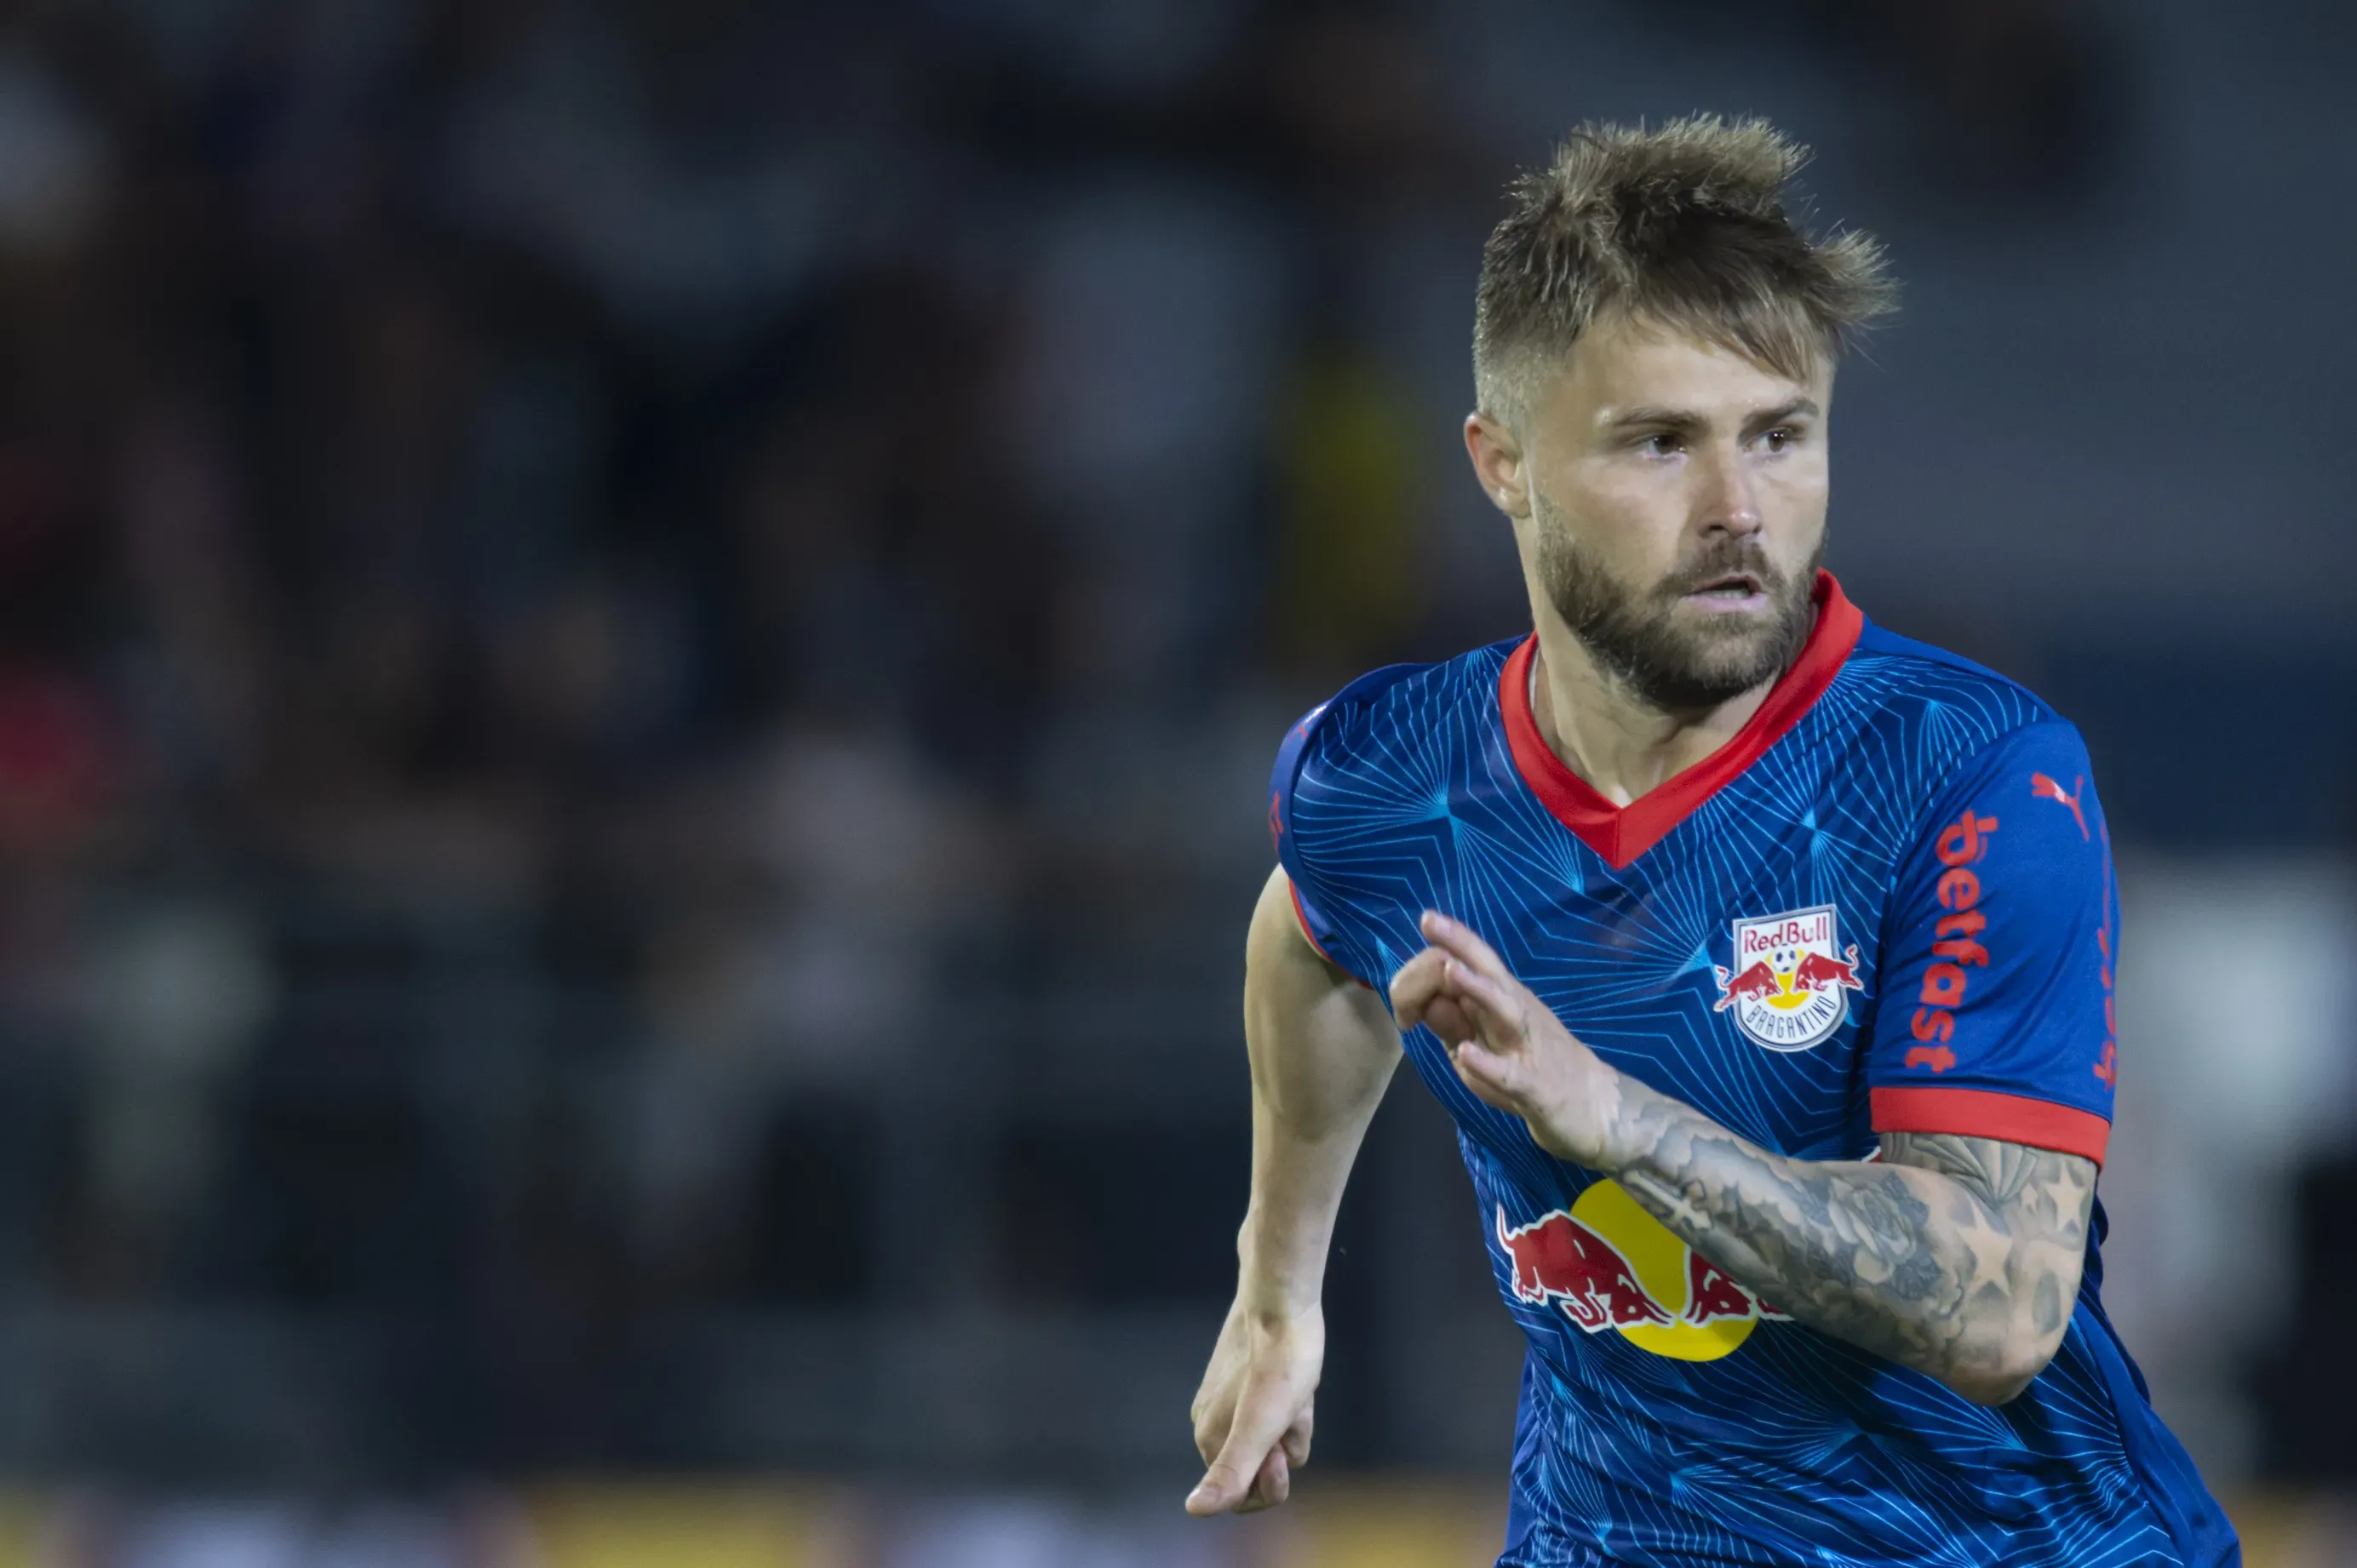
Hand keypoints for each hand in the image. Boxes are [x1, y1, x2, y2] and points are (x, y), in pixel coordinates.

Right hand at [1185, 1296, 1320, 1515]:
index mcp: (1210, 1441)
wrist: (1281, 1300)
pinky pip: (1274, 1410)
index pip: (1244, 1498)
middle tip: (1291, 1411)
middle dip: (1285, 1447)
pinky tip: (1298, 1381)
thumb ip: (1231, 1472)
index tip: (1282, 1449)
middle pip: (1262, 1467)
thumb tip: (1193, 1510)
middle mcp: (1211, 1423)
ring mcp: (1226, 1400)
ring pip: (1273, 1437)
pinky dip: (1291, 1403)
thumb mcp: (1261, 1427)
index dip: (1272, 1482)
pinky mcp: (1244, 1379)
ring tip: (1297, 1392)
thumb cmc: (1279, 1364)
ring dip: (1293, 1422)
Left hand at [1389, 911, 1621, 1167]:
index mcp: (1505, 1001)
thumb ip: (1454, 1022)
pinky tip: (1466, 1053)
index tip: (1421, 933)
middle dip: (1461, 946)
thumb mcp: (1485, 1043)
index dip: (1446, 951)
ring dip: (1478, 990)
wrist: (1596, 1108)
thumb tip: (1420, 998)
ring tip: (1450, 970)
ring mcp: (1530, 1048)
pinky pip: (1512, 1074)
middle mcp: (1518, 1014)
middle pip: (1490, 974)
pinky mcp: (1537, 1087)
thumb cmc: (1533, 1068)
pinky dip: (1489, 1064)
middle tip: (1432, 921)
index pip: (1474, 965)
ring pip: (1504, 1012)